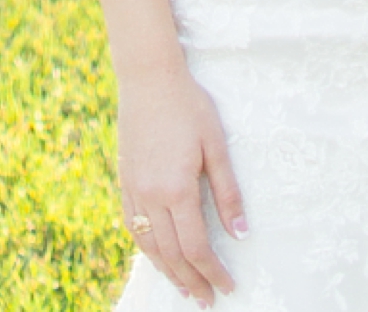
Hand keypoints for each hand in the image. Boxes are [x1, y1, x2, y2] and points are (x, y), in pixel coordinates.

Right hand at [117, 59, 245, 302]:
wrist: (148, 77)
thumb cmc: (189, 106)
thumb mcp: (216, 145)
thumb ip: (228, 193)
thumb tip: (242, 234)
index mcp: (177, 190)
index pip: (196, 247)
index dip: (212, 272)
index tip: (227, 287)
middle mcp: (151, 196)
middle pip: (172, 254)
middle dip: (191, 280)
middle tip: (207, 299)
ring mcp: (134, 189)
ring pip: (149, 245)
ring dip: (168, 271)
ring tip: (184, 287)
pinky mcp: (125, 179)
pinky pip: (132, 225)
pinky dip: (147, 248)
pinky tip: (157, 254)